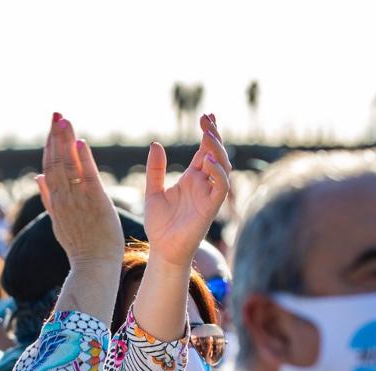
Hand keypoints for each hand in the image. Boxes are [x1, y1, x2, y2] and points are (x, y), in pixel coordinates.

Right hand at [36, 112, 124, 268]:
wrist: (92, 266)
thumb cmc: (81, 245)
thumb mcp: (59, 220)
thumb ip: (48, 197)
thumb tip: (37, 176)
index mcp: (55, 200)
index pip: (50, 167)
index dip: (50, 145)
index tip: (51, 126)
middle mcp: (63, 198)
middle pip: (56, 161)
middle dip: (55, 136)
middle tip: (56, 114)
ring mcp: (77, 200)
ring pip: (67, 165)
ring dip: (65, 141)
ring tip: (63, 120)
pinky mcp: (94, 203)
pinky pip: (86, 177)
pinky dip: (82, 159)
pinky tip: (80, 141)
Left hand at [144, 114, 232, 267]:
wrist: (162, 250)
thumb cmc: (160, 225)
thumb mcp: (152, 192)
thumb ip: (155, 169)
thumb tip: (156, 144)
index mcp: (192, 178)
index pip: (204, 150)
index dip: (208, 133)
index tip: (206, 115)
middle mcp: (203, 184)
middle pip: (216, 154)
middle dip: (214, 136)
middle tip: (207, 119)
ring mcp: (208, 195)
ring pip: (223, 167)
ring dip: (217, 150)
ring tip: (207, 135)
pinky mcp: (210, 208)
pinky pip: (220, 187)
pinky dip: (217, 173)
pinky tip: (206, 161)